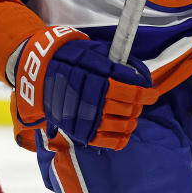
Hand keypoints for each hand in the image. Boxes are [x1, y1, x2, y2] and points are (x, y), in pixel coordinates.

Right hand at [13, 26, 158, 149]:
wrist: (39, 72)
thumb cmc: (71, 58)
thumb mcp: (94, 51)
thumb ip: (118, 63)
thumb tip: (142, 75)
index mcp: (97, 76)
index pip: (130, 89)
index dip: (146, 93)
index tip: (152, 92)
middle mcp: (91, 96)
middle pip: (127, 107)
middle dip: (139, 105)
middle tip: (141, 101)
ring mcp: (84, 115)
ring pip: (120, 124)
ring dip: (132, 120)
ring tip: (133, 115)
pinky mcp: (78, 130)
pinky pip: (106, 141)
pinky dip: (120, 138)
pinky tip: (125, 132)